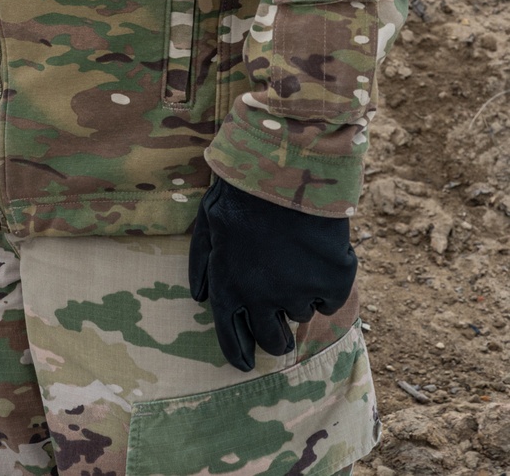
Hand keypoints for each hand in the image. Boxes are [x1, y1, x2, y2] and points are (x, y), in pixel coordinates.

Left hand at [189, 177, 356, 371]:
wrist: (286, 166)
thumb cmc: (242, 189)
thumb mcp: (207, 218)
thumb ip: (202, 260)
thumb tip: (198, 296)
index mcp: (227, 284)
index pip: (230, 335)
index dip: (239, 352)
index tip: (247, 364)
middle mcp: (260, 297)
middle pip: (272, 339)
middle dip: (276, 337)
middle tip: (281, 330)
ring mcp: (298, 292)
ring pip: (301, 312)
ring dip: (298, 294)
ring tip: (295, 258)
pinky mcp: (332, 283)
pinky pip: (330, 300)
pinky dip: (327, 284)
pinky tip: (319, 257)